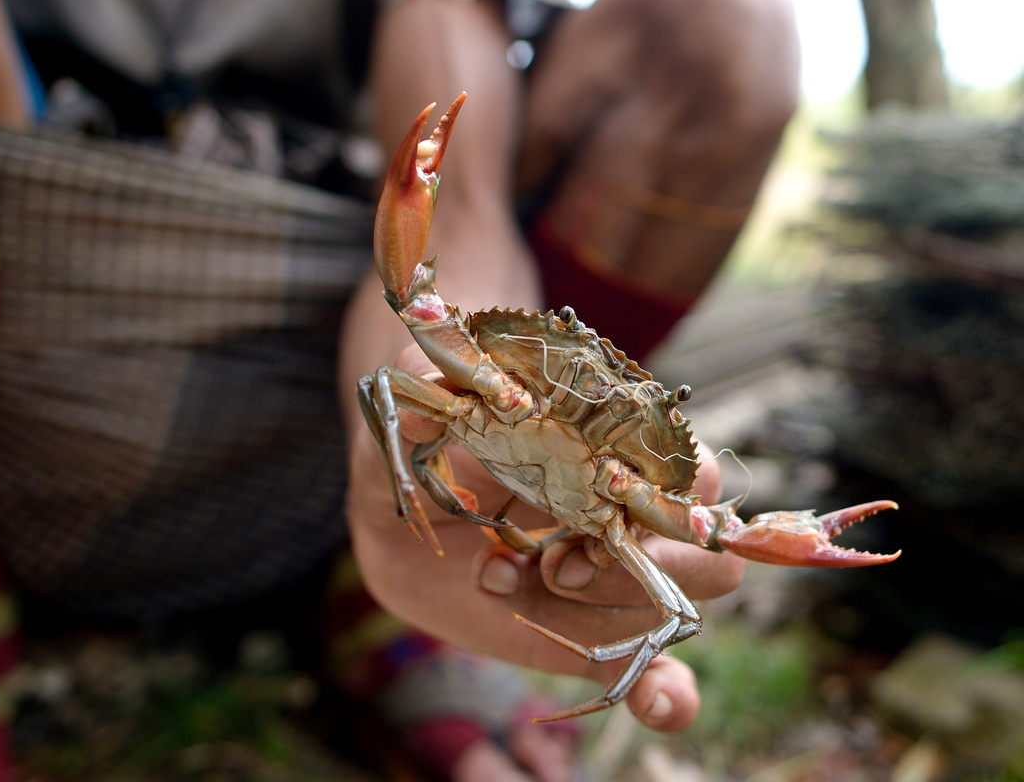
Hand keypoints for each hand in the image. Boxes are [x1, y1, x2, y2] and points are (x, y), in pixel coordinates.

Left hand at [347, 344, 744, 735]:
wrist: (396, 509)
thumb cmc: (425, 440)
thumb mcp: (420, 403)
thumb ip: (425, 394)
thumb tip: (425, 411)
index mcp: (606, 448)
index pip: (685, 471)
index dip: (657, 494)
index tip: (598, 503)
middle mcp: (624, 515)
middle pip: (702, 546)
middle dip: (644, 563)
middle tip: (556, 563)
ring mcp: (607, 581)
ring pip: (677, 606)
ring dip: (616, 611)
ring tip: (531, 583)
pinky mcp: (582, 635)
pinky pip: (651, 674)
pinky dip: (668, 696)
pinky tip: (658, 705)